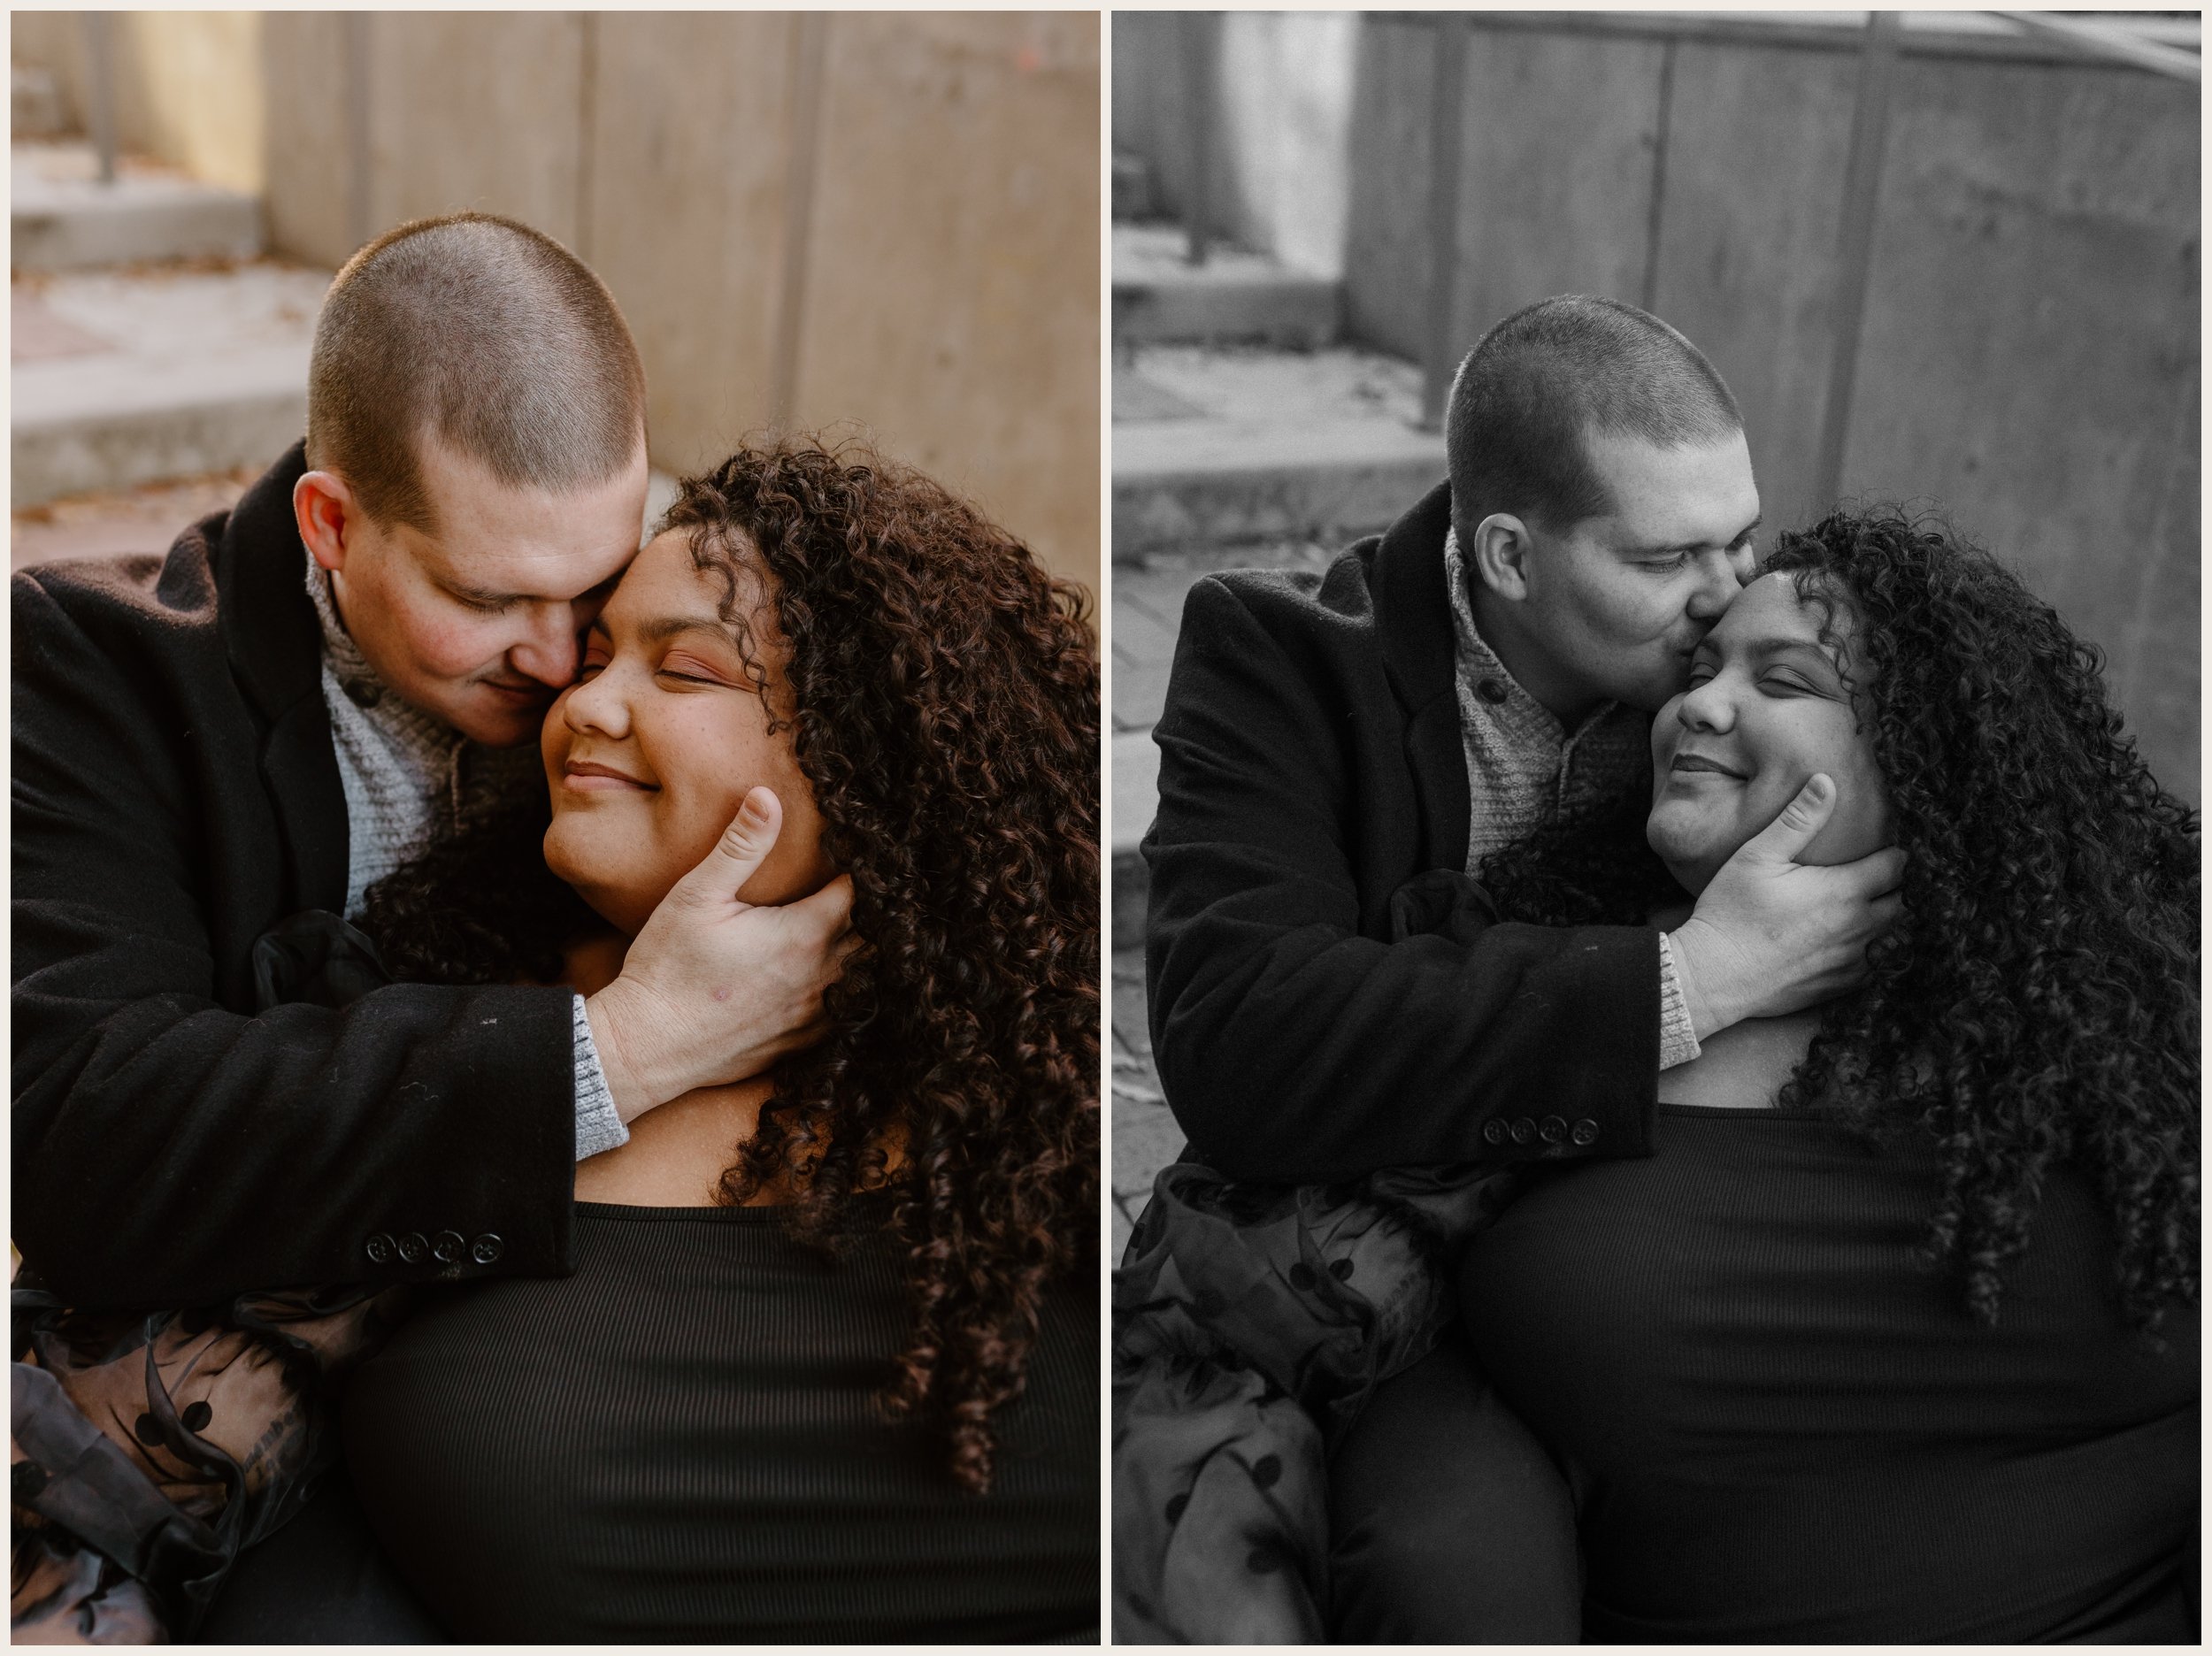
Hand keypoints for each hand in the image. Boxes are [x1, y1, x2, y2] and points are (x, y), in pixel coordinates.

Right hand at [584, 787, 855, 1122]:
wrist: (647, 1046)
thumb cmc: (666, 968)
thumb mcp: (697, 895)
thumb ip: (740, 846)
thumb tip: (767, 795)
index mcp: (803, 935)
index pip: (859, 893)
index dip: (862, 871)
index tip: (856, 854)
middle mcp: (821, 978)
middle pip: (874, 936)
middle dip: (873, 911)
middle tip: (864, 889)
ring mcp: (815, 1016)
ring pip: (867, 977)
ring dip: (865, 951)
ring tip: (857, 928)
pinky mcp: (802, 1042)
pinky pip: (847, 1014)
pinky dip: (851, 991)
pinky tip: (836, 977)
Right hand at [1667, 774, 1904, 1038]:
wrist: (1713, 975)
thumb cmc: (1730, 911)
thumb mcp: (1757, 855)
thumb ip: (1798, 818)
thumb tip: (1826, 781)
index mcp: (1844, 890)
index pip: (1895, 867)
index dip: (1893, 855)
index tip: (1884, 850)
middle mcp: (1857, 927)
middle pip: (1902, 903)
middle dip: (1894, 889)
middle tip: (1877, 879)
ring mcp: (1851, 960)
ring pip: (1892, 937)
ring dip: (1885, 922)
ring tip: (1868, 909)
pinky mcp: (1838, 986)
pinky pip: (1873, 968)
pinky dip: (1870, 954)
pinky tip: (1849, 945)